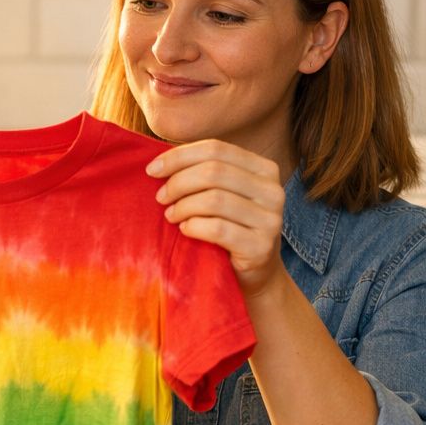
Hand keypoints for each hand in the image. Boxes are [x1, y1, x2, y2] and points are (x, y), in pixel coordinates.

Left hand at [147, 139, 287, 299]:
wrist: (255, 275)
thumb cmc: (230, 229)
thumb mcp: (223, 194)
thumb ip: (204, 173)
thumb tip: (160, 161)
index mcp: (264, 169)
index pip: (216, 149)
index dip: (179, 156)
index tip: (152, 169)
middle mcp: (273, 190)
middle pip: (214, 172)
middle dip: (178, 182)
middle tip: (161, 198)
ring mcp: (271, 220)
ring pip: (215, 199)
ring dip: (183, 206)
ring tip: (170, 216)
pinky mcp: (261, 247)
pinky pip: (217, 228)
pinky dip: (194, 227)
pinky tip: (185, 230)